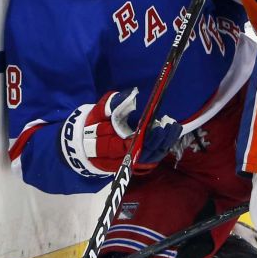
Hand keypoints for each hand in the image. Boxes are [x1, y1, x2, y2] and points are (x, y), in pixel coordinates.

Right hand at [60, 89, 182, 176]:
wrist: (83, 145)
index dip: (144, 139)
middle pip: (141, 154)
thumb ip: (111, 105)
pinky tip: (169, 136)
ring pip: (148, 157)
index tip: (156, 126)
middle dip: (157, 141)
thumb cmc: (91, 125)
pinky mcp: (133, 162)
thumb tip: (131, 95)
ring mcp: (127, 163)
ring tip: (174, 128)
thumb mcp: (96, 113)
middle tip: (169, 126)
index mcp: (106, 147)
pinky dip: (161, 148)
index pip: (128, 146)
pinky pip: (150, 158)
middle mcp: (117, 159)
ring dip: (163, 144)